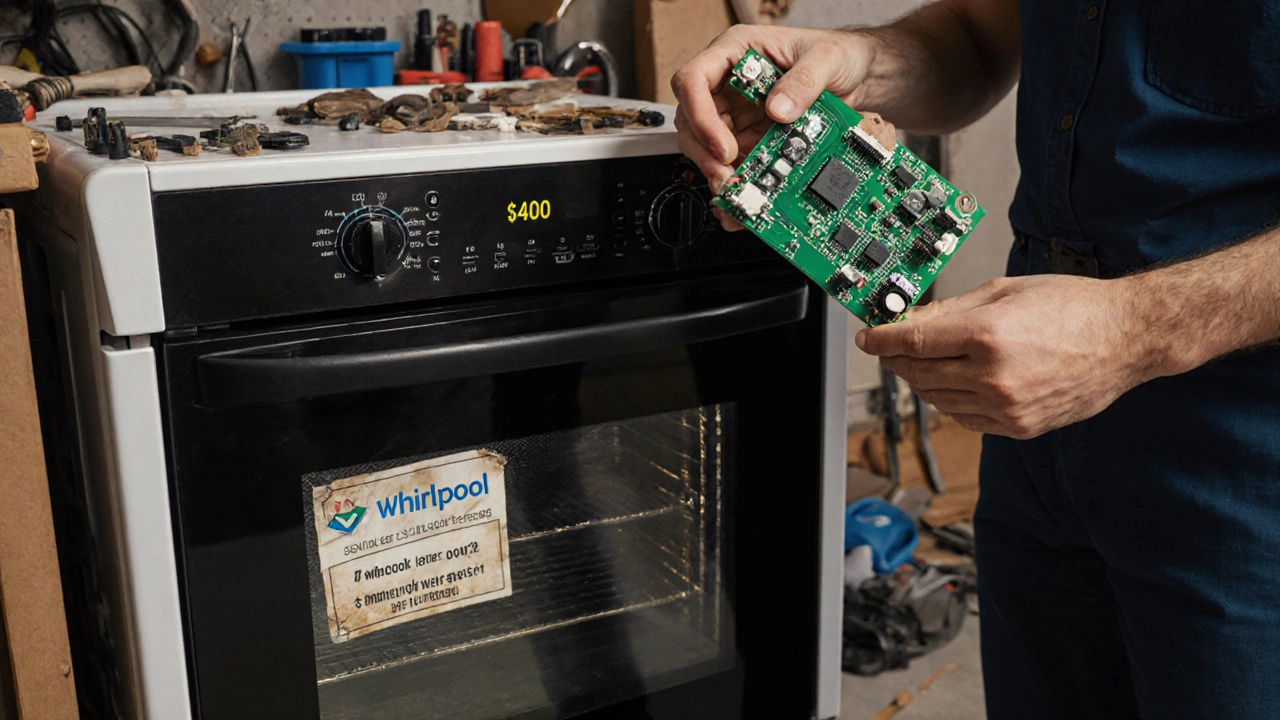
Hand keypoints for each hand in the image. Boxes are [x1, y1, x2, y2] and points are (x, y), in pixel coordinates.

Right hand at [670, 25, 874, 228]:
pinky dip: (737, 182)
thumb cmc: (837, 54)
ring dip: (717, 172)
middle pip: (691, 120)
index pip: (693, 80)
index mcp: (736, 52)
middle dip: (705, 154)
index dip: (700, 115)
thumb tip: (779, 110)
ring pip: (705, 146)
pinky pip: (733, 163)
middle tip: (728, 179)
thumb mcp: (828, 58)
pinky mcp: (750, 137)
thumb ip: (805, 80)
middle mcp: (728, 83)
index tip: (725, 146)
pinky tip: (746, 198)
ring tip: (738, 193)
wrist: (857, 75)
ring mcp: (737, 113)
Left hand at [854, 275, 1156, 438]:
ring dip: (923, 381)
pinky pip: (965, 418)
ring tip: (925, 362)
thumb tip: (908, 320)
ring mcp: (1006, 407)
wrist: (1127, 339)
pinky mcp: (1018, 427)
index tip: (868, 338)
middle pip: (918, 374)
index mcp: (987, 335)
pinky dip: (951, 400)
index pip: (911, 344)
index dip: (881, 341)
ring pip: (937, 400)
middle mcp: (993, 376)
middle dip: (897, 360)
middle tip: (890, 348)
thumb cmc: (1074, 307)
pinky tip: (955, 382)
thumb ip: (950, 310)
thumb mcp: (1005, 291)